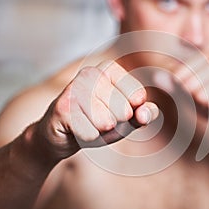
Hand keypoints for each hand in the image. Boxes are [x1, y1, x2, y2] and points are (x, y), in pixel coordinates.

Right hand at [36, 61, 158, 159]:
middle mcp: (91, 73)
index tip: (115, 111)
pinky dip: (87, 138)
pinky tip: (76, 129)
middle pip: (124, 110)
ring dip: (101, 132)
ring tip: (88, 124)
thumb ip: (145, 114)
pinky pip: (91, 134)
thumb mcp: (128, 118)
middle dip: (115, 125)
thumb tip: (144, 114)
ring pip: (108, 123)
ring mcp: (75, 88)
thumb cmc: (99, 122)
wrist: (63, 135)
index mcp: (110, 69)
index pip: (138, 96)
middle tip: (98, 121)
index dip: (131, 113)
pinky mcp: (63, 107)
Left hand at [175, 56, 208, 138]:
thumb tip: (155, 76)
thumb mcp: (190, 96)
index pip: (179, 76)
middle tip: (208, 104)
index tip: (194, 97)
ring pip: (202, 98)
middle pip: (189, 87)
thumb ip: (173, 86)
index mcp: (206, 58)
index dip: (181, 93)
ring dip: (207, 110)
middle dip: (194, 103)